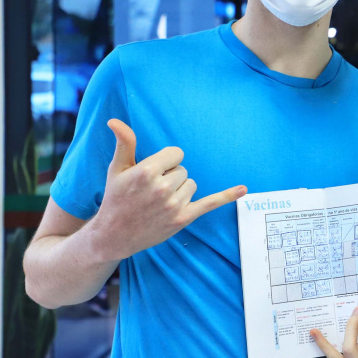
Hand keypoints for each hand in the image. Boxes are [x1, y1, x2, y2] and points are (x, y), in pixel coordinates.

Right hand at [89, 119, 246, 260]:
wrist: (113, 235)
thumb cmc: (116, 198)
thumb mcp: (117, 169)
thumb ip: (125, 143)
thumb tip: (115, 121)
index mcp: (147, 171)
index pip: (176, 153)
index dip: (166, 162)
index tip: (153, 172)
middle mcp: (162, 187)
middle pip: (183, 169)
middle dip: (170, 177)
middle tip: (151, 192)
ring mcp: (174, 204)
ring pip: (191, 184)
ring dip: (180, 190)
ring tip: (159, 202)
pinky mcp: (183, 218)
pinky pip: (210, 203)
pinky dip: (227, 196)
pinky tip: (243, 189)